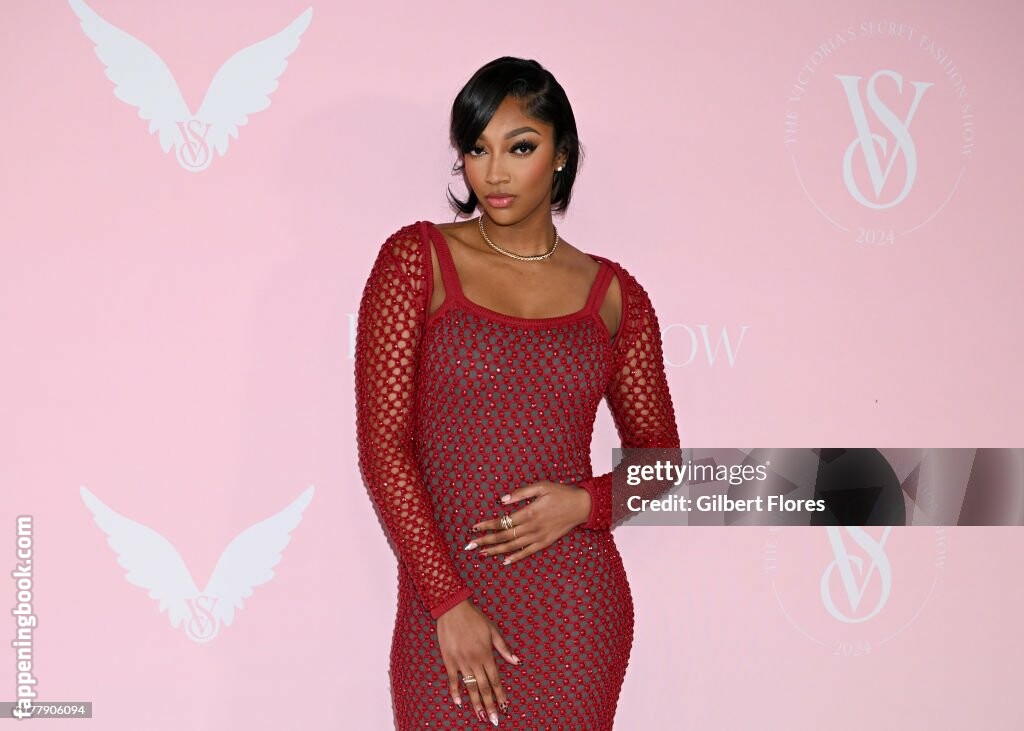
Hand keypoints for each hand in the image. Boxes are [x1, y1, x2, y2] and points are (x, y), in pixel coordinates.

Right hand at [437, 600, 518, 724]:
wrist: (453, 609)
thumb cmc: (474, 618)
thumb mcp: (493, 630)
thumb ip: (504, 648)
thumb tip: (517, 662)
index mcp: (486, 654)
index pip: (496, 679)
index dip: (500, 695)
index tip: (505, 707)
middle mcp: (475, 661)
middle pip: (484, 687)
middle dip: (490, 705)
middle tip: (495, 720)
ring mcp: (461, 662)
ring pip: (469, 687)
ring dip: (475, 703)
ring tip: (481, 716)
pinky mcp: (449, 660)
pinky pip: (452, 680)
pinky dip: (455, 692)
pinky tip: (458, 703)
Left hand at [467, 481, 591, 565]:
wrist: (582, 506)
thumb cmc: (561, 493)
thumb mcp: (542, 486)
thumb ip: (521, 493)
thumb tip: (502, 500)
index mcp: (529, 512)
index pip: (502, 521)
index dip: (487, 525)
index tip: (474, 528)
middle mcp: (532, 527)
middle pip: (504, 536)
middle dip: (486, 541)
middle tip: (469, 546)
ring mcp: (539, 537)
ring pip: (513, 546)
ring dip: (496, 551)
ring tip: (482, 554)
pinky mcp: (545, 542)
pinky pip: (528, 552)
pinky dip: (515, 557)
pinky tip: (504, 561)